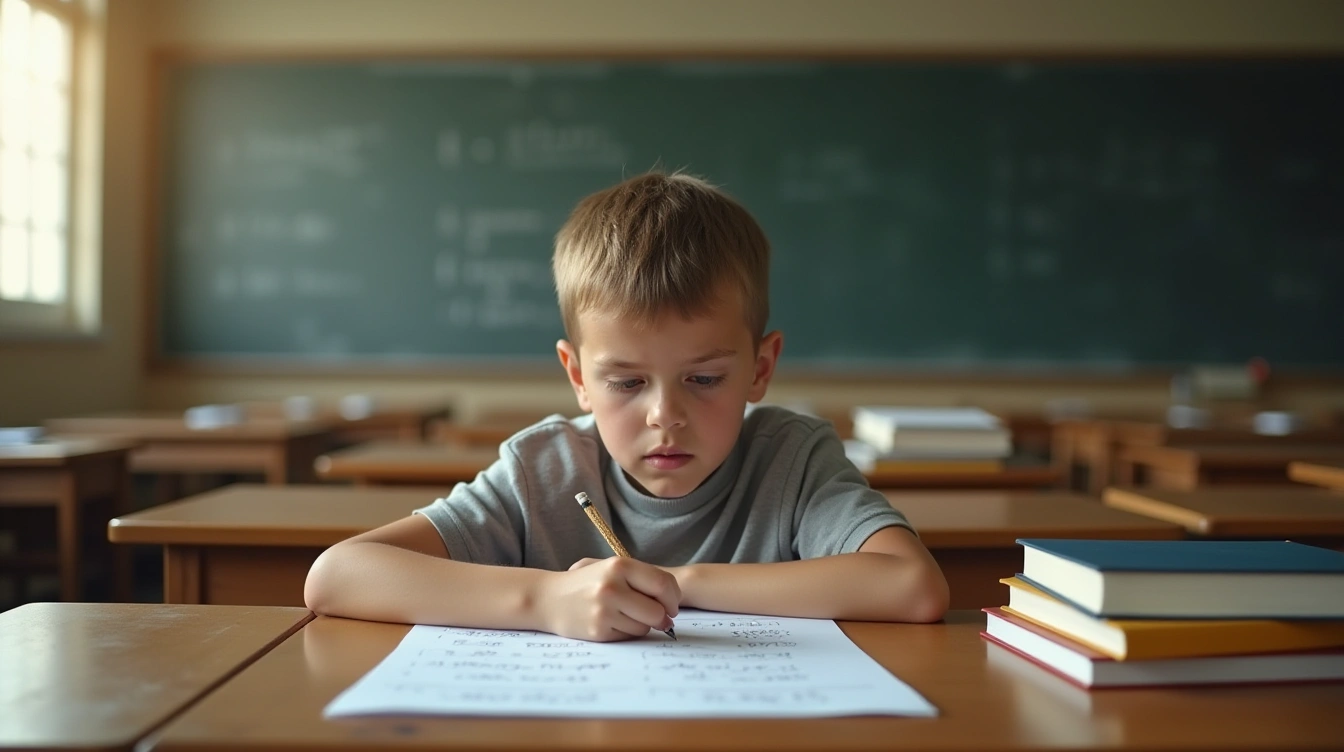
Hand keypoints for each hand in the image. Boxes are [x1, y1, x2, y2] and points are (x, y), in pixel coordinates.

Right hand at [537, 556, 679, 641]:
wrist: (548, 598)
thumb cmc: (586, 583)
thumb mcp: (611, 569)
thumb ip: (642, 580)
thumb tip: (672, 606)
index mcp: (619, 565)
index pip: (663, 584)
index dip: (673, 598)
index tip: (672, 605)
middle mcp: (612, 586)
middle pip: (657, 611)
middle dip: (662, 617)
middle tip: (658, 617)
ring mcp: (604, 610)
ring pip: (644, 626)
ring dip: (642, 625)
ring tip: (626, 616)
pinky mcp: (598, 630)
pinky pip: (628, 636)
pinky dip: (626, 632)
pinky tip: (612, 623)